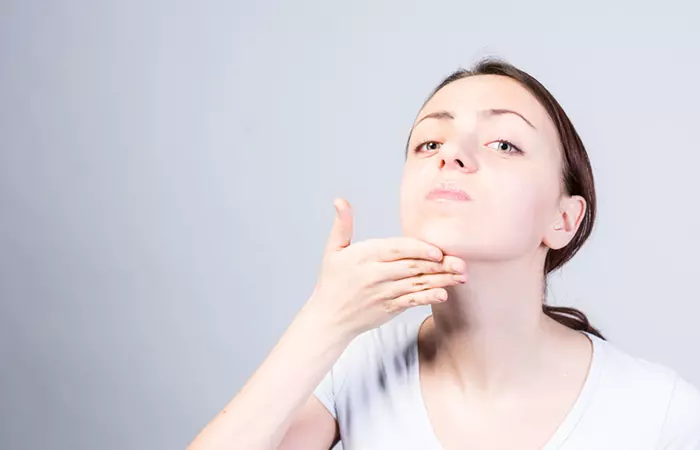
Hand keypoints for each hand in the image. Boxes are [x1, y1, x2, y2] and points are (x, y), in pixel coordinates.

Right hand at [304, 198, 466, 338]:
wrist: (329, 318)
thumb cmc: (332, 282)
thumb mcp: (333, 251)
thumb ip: (342, 225)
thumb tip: (340, 201)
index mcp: (364, 256)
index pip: (395, 250)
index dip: (418, 250)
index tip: (437, 251)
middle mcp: (376, 274)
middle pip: (412, 267)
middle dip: (439, 264)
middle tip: (461, 262)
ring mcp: (384, 292)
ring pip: (417, 284)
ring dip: (441, 280)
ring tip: (461, 276)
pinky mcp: (390, 307)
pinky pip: (412, 301)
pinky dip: (428, 298)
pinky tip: (444, 294)